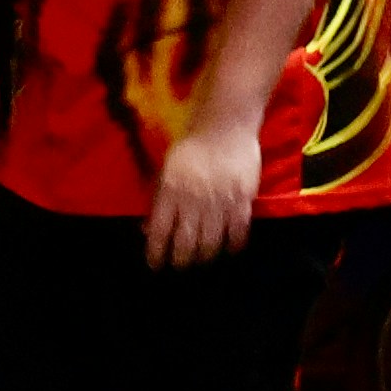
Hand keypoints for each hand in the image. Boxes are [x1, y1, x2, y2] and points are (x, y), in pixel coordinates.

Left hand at [147, 117, 264, 267]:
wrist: (225, 124)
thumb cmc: (191, 147)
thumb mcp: (166, 170)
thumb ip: (157, 200)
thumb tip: (147, 230)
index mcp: (171, 191)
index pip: (160, 232)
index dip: (156, 254)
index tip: (155, 265)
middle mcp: (194, 200)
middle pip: (186, 244)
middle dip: (181, 261)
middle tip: (180, 266)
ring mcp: (220, 202)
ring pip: (211, 243)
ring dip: (204, 257)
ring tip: (202, 259)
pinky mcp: (243, 200)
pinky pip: (238, 233)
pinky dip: (232, 246)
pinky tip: (228, 249)